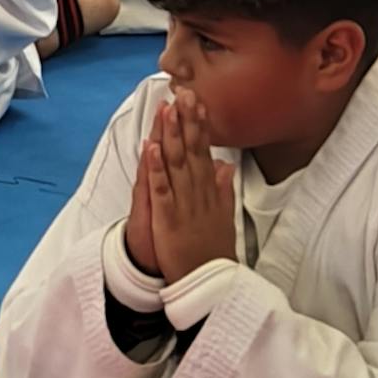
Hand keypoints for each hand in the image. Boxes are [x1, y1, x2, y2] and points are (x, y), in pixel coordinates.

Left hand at [123, 79, 238, 282]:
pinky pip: (161, 190)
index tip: (198, 101)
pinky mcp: (168, 219)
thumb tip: (225, 165)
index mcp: (210, 193)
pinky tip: (152, 148)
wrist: (210, 285)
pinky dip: (156, 169)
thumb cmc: (214, 253)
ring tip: (170, 109)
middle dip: (188, 122)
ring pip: (178, 164)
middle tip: (185, 92)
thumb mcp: (225, 218)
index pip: (205, 152)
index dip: (201, 126)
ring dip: (174, 136)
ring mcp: (184, 205)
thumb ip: (224, 190)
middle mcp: (198, 194)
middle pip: (193, 152)